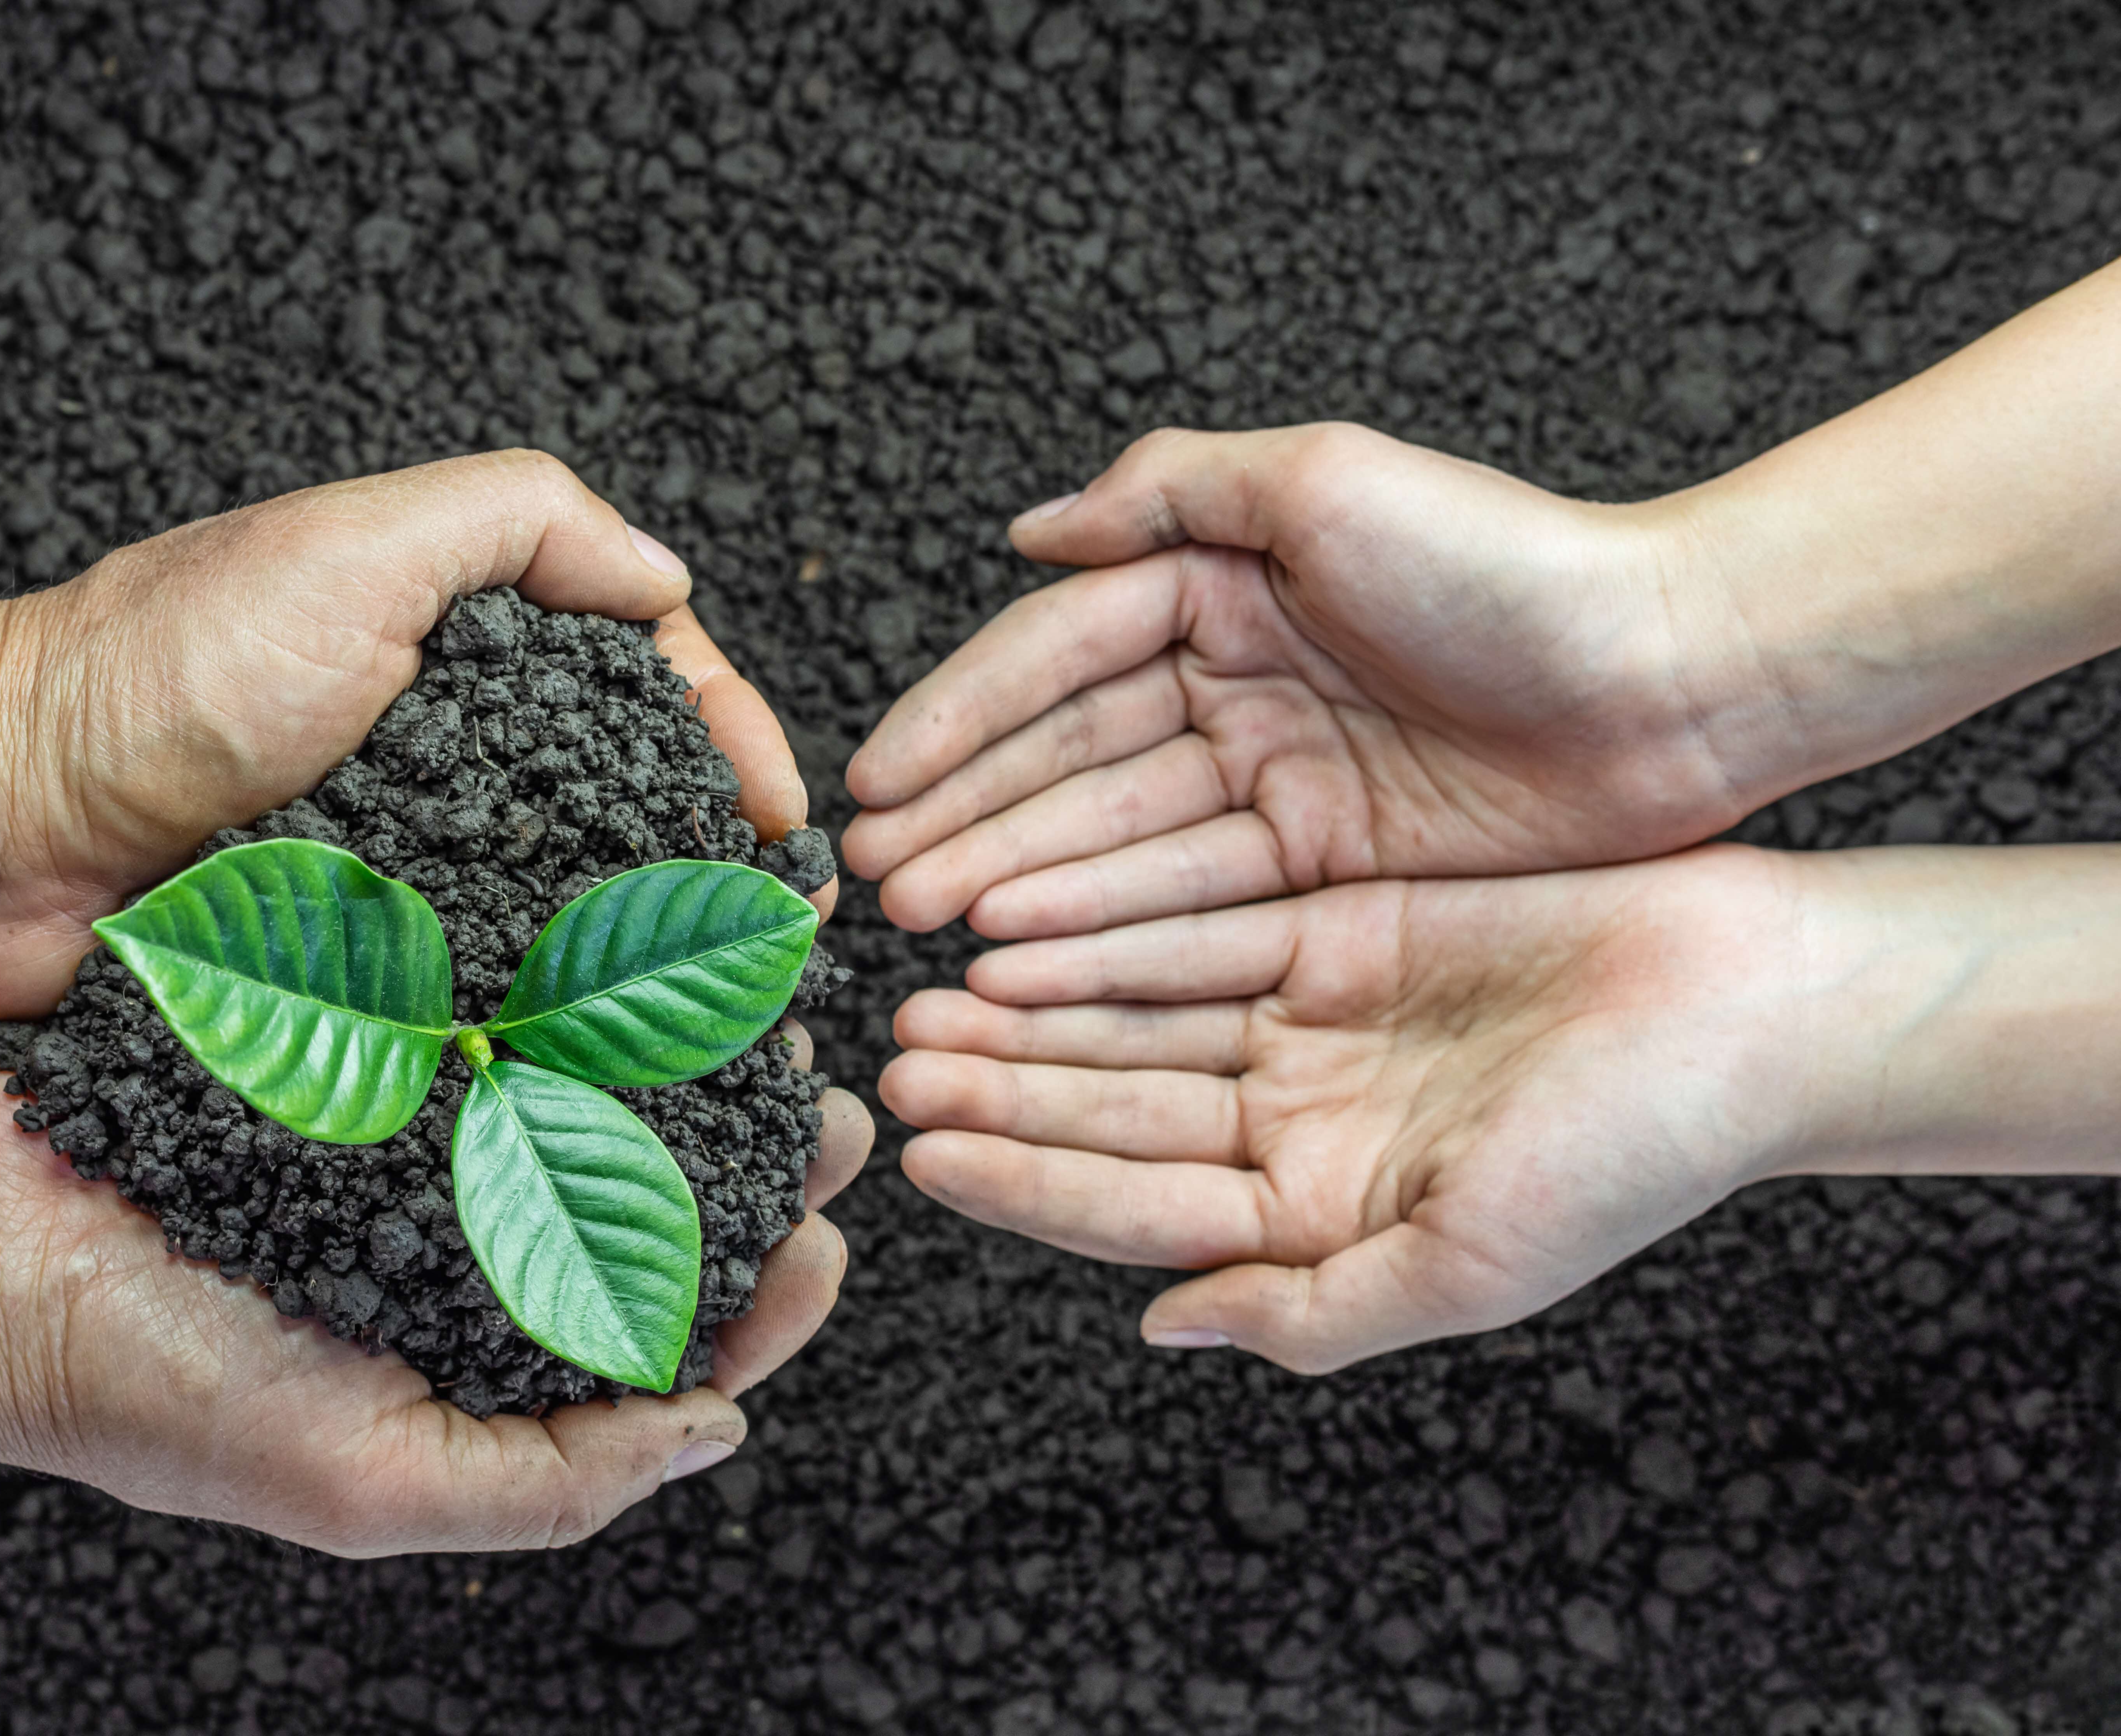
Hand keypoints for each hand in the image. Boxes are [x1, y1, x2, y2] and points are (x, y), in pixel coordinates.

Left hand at [0, 431, 830, 1026]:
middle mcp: (446, 765)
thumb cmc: (154, 674)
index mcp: (463, 656)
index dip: (732, 742)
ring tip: (728, 1028)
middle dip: (715, 869)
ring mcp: (401, 876)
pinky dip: (542, 1034)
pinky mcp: (350, 979)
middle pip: (625, 809)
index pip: (647, 685)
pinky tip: (609, 1073)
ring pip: (563, 920)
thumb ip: (524, 523)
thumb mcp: (355, 543)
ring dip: (649, 970)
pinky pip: (470, 1005)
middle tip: (781, 939)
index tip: (781, 817)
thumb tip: (671, 583)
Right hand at [0, 1026, 872, 1580]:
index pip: (669, 1332)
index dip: (769, 1288)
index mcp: (475, 1352)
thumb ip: (546, 1481)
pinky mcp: (356, 1040)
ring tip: (767, 1013)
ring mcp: (409, 1130)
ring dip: (688, 1057)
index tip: (828, 1236)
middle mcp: (458, 1238)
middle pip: (653, 1196)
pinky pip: (490, 1013)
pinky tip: (631, 952)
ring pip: (593, 1092)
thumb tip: (721, 1431)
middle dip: (758, 1156)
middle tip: (831, 1100)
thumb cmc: (147, 1384)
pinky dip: (567, 987)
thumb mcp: (365, 1483)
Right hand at [842, 424, 1758, 937]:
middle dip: (968, 820)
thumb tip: (1030, 529)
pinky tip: (1029, 954)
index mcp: (1220, 587)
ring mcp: (1276, 779)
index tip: (876, 780)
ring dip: (1017, 883)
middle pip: (1069, 763)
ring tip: (930, 927)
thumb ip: (1169, 492)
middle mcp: (1234, 685)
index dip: (958, 721)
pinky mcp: (1324, 863)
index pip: (1053, 659)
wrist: (1675, 676)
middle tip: (880, 880)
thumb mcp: (1327, 481)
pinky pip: (1192, 901)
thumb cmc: (1511, 564)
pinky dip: (1108, 928)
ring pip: (1115, 841)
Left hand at [877, 844, 2120, 1371]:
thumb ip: (1311, 1309)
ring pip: (1140, 1013)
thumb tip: (1167, 1328)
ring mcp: (1315, 1022)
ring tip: (930, 988)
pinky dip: (1118, 928)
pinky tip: (1028, 924)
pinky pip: (1202, 928)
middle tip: (896, 1058)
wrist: (1751, 1014)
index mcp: (1321, 1213)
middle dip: (1005, 1085)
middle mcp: (1302, 1121)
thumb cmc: (1636, 1152)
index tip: (931, 1153)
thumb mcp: (1471, 1263)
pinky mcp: (1340, 928)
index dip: (1031, 1177)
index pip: (1138, 1203)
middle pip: (1118, 1102)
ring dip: (1037, 1005)